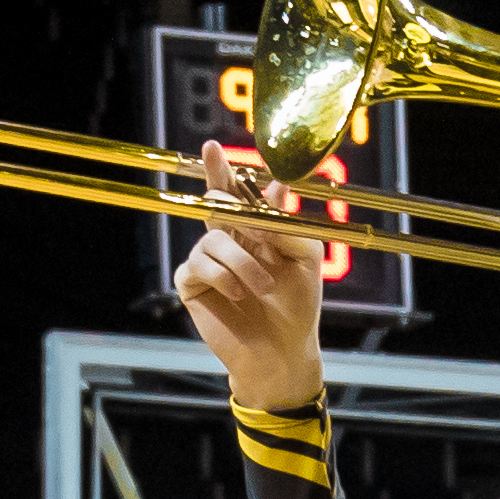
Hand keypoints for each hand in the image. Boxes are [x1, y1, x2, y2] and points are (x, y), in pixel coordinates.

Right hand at [175, 143, 323, 411]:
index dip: (223, 170)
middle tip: (225, 194)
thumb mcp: (306, 257)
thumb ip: (288, 224)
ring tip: (261, 286)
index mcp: (256, 230)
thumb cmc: (297, 306)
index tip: (213, 147)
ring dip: (240, 261)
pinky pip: (197, 266)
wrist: (282, 351)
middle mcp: (229, 241)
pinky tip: (239, 295)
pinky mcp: (193, 286)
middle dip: (218, 191)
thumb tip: (273, 191)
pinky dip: (222, 278)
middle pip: (213, 203)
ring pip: (211, 239)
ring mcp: (208, 263)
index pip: (237, 193)